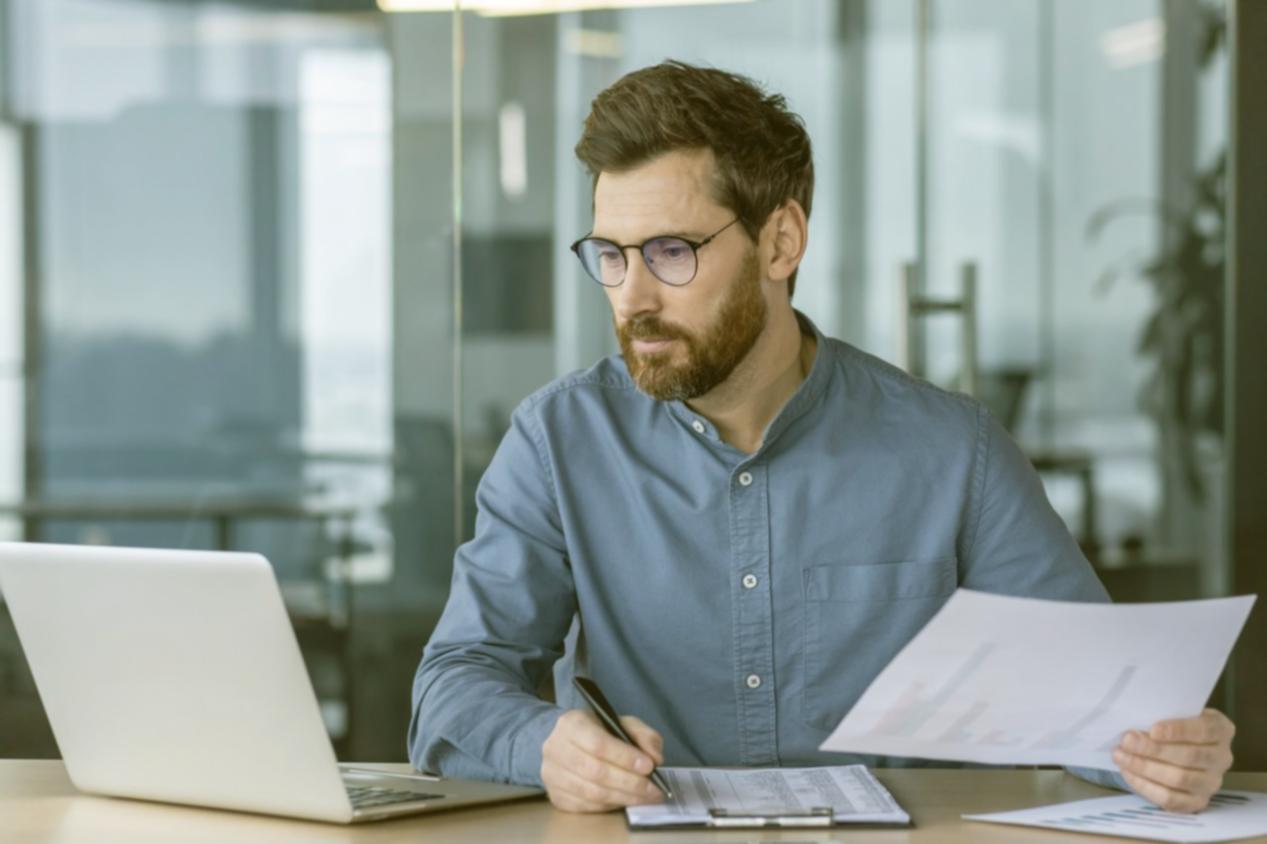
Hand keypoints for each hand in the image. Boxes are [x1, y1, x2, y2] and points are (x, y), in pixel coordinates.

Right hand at [540, 708, 665, 812]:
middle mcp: (555, 749)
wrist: (565, 743)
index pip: (598, 744)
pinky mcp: (555, 796)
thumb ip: (643, 735)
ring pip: (591, 793)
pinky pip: (586, 806)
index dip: (625, 758)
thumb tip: (655, 757)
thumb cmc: (597, 732)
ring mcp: (552, 775)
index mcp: (571, 724)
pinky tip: (625, 801)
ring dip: (623, 797)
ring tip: (645, 797)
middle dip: (629, 782)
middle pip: (595, 771)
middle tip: (653, 788)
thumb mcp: (621, 723)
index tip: (649, 766)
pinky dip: (610, 806)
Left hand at [1113, 708, 1234, 812]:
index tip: (1153, 730)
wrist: (1178, 746)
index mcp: (1221, 729)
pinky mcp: (1197, 802)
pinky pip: (1171, 799)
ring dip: (1145, 767)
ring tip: (1120, 756)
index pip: (1204, 730)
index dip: (1178, 731)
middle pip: (1189, 756)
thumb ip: (1162, 714)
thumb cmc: (1172, 724)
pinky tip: (1127, 772)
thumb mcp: (1173, 711)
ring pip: (1179, 779)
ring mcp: (1211, 783)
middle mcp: (1222, 758)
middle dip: (1153, 749)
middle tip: (1126, 741)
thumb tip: (1135, 722)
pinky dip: (1146, 786)